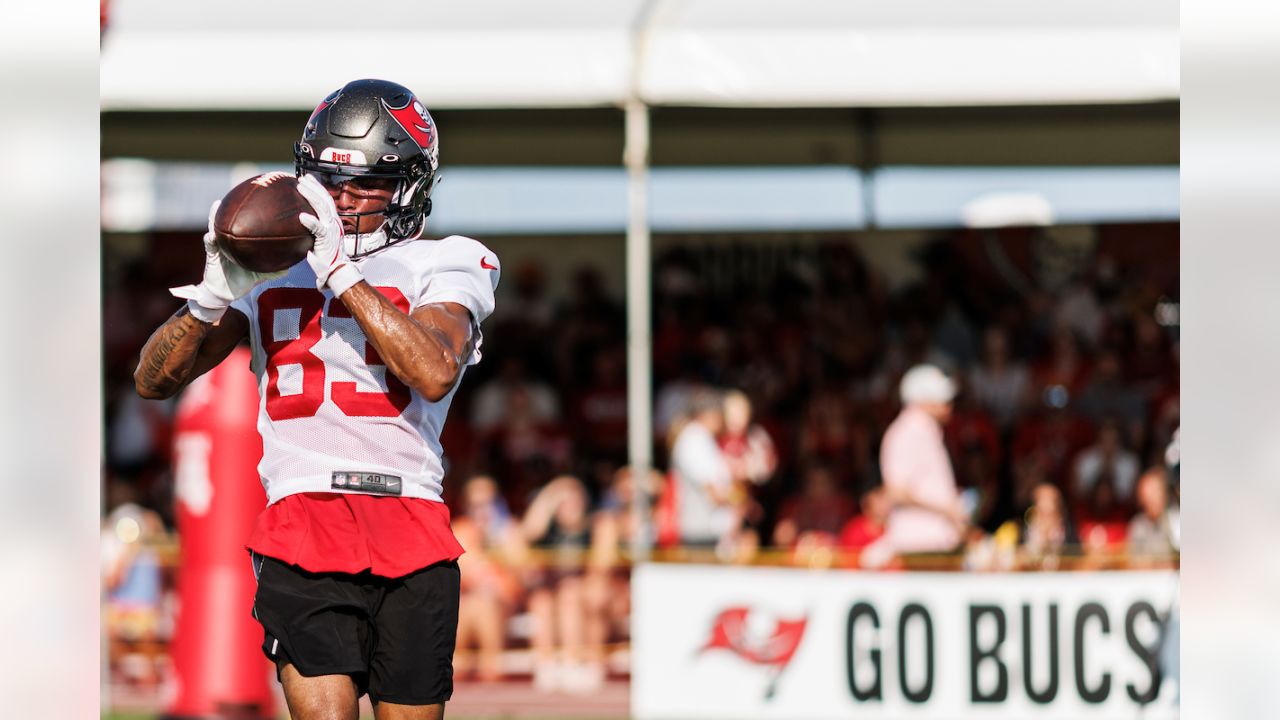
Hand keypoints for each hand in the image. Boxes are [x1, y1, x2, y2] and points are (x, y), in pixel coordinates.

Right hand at [170, 200, 281, 321]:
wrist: (226, 293)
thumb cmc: (243, 280)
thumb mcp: (261, 274)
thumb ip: (274, 270)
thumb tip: (291, 267)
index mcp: (241, 242)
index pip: (245, 224)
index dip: (250, 213)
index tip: (260, 200)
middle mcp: (229, 240)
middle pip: (230, 220)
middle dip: (233, 207)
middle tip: (240, 192)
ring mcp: (219, 245)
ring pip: (215, 227)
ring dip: (215, 216)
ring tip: (217, 204)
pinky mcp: (210, 254)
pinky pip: (209, 245)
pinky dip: (210, 240)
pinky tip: (211, 236)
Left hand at [297, 174, 362, 294]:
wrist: (337, 270)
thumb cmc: (326, 257)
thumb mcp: (320, 239)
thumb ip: (312, 230)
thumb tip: (296, 224)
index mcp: (333, 221)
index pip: (326, 200)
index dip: (317, 188)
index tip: (307, 179)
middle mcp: (334, 222)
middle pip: (325, 199)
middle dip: (314, 186)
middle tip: (302, 179)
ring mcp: (332, 230)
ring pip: (322, 208)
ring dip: (311, 196)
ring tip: (300, 187)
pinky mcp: (327, 239)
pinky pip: (318, 229)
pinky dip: (311, 222)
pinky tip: (302, 216)